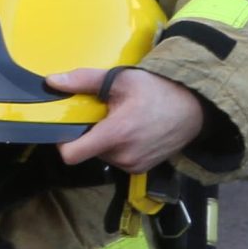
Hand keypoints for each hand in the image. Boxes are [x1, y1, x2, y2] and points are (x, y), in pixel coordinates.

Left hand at [48, 67, 205, 172]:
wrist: (195, 107)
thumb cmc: (158, 90)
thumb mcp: (120, 79)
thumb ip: (84, 80)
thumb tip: (52, 81)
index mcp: (116, 134)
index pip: (72, 155)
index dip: (63, 142)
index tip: (69, 127)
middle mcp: (124, 155)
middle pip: (87, 151)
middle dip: (89, 134)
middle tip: (104, 115)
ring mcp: (135, 165)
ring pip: (102, 156)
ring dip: (104, 141)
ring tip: (121, 121)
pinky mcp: (143, 168)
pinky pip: (118, 160)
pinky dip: (118, 147)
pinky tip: (132, 132)